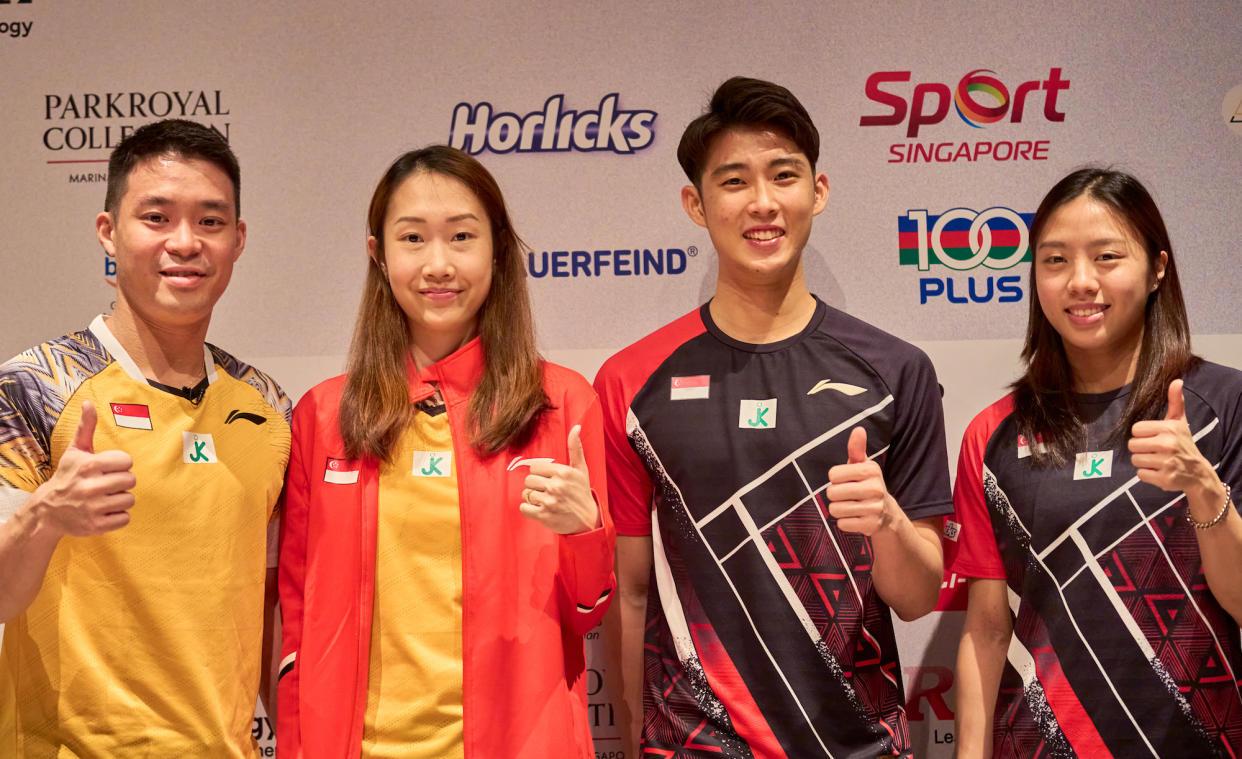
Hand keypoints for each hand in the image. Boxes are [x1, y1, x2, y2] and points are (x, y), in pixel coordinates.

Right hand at [34, 401, 135, 536]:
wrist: (47, 510)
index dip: (120, 464)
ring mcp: (92, 508)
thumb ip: (86, 428)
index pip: (127, 461)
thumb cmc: (67, 476)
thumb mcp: (75, 451)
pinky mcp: (95, 526)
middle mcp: (90, 487)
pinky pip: (125, 518)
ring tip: (105, 497)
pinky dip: (118, 516)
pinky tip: (104, 511)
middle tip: (108, 484)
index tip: (108, 468)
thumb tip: (88, 403)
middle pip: (131, 481)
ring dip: (121, 499)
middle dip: (122, 482)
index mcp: (89, 466)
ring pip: (129, 500)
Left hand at [520, 425, 599, 534]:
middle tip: (548, 491)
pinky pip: (524, 507)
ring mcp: (549, 501)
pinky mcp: (544, 515)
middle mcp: (556, 486)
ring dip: (533, 498)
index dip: (540, 474)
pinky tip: (541, 509)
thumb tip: (576, 427)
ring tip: (546, 501)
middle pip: (529, 480)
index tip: (549, 480)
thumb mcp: (581, 469)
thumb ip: (575, 447)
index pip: (535, 467)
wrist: (587, 520)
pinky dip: (529, 509)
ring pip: (526, 494)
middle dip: (536, 486)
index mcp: (563, 472)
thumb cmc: (581, 492)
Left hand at [826, 427, 895, 535]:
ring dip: (839, 509)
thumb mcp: (862, 465)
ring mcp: (874, 508)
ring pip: (835, 510)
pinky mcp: (870, 526)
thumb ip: (856, 448)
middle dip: (835, 495)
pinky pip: (841, 524)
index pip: (833, 474)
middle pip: (832, 493)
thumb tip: (858, 429)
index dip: (836, 479)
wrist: (887, 513)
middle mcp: (875, 488)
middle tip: (848, 495)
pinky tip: (855, 518)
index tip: (847, 481)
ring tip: (851, 506)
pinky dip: (845, 522)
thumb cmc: (867, 484)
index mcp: (870, 470)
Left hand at [1129, 380, 1218, 496]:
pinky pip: (1140, 474)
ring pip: (1135, 460)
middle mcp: (1167, 445)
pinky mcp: (1164, 479)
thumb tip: (1177, 380)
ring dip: (1144, 461)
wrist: (1198, 472)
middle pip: (1132, 445)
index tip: (1154, 437)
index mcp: (1169, 429)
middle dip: (1141, 448)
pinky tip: (1160, 471)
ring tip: (1158, 460)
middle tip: (1155, 450)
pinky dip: (1148, 474)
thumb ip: (1175, 401)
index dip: (1142, 434)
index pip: (1135, 429)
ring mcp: (1166, 463)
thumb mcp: (1180, 422)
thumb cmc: (1184, 444)